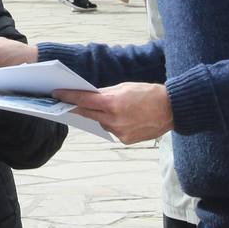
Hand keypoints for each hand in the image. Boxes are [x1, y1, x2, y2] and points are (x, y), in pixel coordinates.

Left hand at [53, 83, 172, 143]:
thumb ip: (105, 93)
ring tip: (111, 108)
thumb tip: (90, 95)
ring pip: (101, 123)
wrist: (171, 109)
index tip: (57, 94)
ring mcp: (120, 132)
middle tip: (67, 102)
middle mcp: (114, 119)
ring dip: (100, 115)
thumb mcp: (125, 87)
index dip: (68, 96)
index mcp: (113, 103)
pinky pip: (112, 130)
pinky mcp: (125, 140)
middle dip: (78, 107)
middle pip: (88, 113)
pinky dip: (113, 123)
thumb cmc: (149, 94)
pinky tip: (123, 117)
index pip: (84, 100)